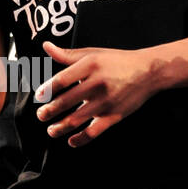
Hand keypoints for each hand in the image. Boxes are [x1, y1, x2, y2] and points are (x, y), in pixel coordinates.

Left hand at [34, 41, 159, 147]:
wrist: (148, 72)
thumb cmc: (117, 62)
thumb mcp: (93, 53)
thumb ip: (67, 54)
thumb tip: (46, 47)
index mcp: (90, 65)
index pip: (62, 80)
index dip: (47, 89)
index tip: (39, 96)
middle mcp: (97, 83)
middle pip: (66, 101)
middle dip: (49, 111)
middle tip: (41, 115)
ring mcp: (106, 101)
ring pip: (77, 119)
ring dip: (60, 127)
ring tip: (51, 130)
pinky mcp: (114, 115)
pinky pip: (94, 131)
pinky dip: (81, 139)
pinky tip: (71, 141)